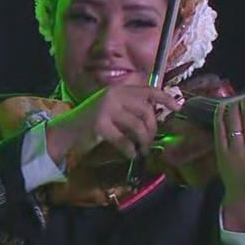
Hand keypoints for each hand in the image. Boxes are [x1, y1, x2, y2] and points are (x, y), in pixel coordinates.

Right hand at [45, 85, 180, 164]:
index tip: (178, 107)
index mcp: (118, 90)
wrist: (66, 131)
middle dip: (152, 129)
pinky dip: (129, 150)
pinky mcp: (99, 124)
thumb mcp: (112, 109)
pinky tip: (130, 155)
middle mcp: (113, 95)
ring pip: (137, 126)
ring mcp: (106, 108)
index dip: (165, 97)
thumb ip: (130, 109)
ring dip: (143, 141)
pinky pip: (123, 139)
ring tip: (141, 150)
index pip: (148, 90)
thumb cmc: (91, 123)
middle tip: (149, 142)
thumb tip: (155, 118)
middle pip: (146, 111)